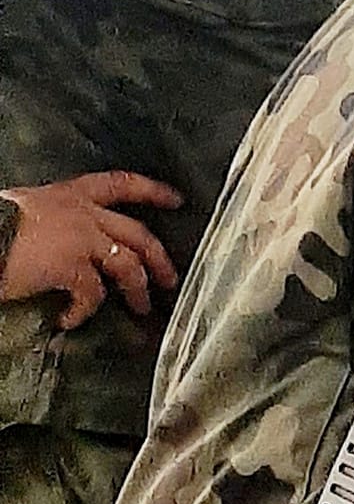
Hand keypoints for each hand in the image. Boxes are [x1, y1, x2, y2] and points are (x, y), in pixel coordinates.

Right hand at [0, 173, 181, 328]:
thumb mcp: (27, 210)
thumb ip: (53, 220)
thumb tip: (59, 240)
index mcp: (70, 194)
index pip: (121, 184)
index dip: (152, 191)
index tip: (176, 200)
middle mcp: (83, 213)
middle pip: (139, 234)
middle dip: (160, 258)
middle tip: (170, 278)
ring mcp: (82, 239)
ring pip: (129, 266)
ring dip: (138, 290)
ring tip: (141, 308)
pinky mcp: (72, 266)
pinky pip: (92, 294)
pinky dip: (83, 311)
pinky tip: (69, 319)